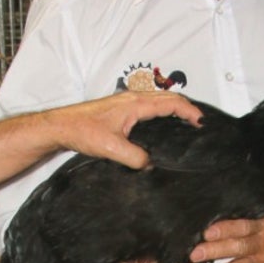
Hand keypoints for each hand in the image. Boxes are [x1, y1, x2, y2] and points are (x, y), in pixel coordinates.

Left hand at [51, 91, 201, 168]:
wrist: (61, 126)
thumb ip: (135, 157)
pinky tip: (163, 125)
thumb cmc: (82, 130)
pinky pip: (150, 106)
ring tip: (187, 122)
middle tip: (200, 123)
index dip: (190, 112)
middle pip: (168, 98)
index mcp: (135, 103)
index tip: (202, 123)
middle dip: (187, 107)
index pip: (171, 103)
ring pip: (159, 100)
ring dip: (175, 108)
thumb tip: (150, 165)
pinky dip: (163, 111)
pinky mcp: (121, 109)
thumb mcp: (111, 148)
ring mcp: (127, 102)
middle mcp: (133, 98)